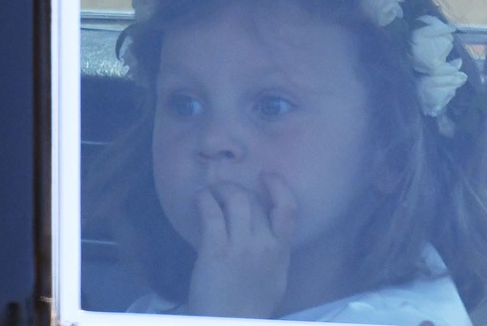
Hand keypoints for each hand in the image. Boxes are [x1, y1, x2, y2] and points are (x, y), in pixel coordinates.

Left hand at [186, 174, 297, 317]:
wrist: (231, 323)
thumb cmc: (251, 307)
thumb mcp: (275, 279)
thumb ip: (274, 255)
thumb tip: (268, 237)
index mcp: (281, 251)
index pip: (288, 209)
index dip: (278, 187)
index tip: (267, 176)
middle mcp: (265, 244)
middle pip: (254, 201)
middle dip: (236, 189)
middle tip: (222, 190)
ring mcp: (241, 246)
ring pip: (235, 200)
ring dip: (220, 190)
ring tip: (208, 192)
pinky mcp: (216, 250)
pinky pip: (211, 213)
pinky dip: (203, 200)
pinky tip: (198, 199)